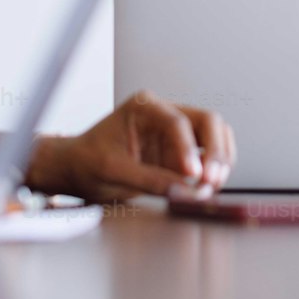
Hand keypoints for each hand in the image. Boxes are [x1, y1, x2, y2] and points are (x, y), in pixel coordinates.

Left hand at [51, 91, 235, 202]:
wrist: (77, 168)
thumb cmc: (88, 161)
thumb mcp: (112, 171)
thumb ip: (149, 179)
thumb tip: (184, 191)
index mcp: (145, 107)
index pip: (177, 122)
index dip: (188, 149)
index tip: (194, 175)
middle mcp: (165, 113)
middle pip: (207, 121)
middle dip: (215, 151)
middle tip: (212, 180)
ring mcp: (177, 132)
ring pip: (216, 134)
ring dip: (221, 160)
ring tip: (214, 186)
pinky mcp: (182, 151)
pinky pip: (210, 154)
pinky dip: (216, 168)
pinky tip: (210, 186)